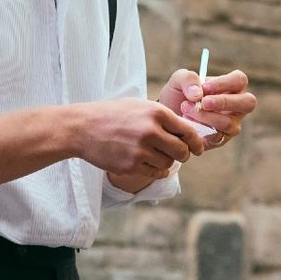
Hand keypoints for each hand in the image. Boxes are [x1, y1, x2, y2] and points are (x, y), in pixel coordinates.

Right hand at [76, 98, 204, 177]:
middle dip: (184, 155)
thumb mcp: (139, 107)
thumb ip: (163, 118)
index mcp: (156, 113)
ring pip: (169, 163)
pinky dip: (157, 171)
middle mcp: (150, 131)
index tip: (198, 148)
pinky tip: (150, 164)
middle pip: (182, 151)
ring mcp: (140, 150)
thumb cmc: (113, 115)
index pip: (188, 131)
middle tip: (181, 155)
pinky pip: (155, 173)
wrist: (82, 127)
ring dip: (167, 162)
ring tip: (157, 155)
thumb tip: (188, 133)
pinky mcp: (131, 165)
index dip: (196, 142)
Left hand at [159, 68, 255, 149]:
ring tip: (186, 110)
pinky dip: (200, 130)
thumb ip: (188, 79)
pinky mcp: (221, 139)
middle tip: (203, 103)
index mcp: (232, 85)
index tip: (205, 88)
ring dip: (205, 117)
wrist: (167, 115)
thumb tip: (198, 94)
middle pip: (248, 103)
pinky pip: (217, 137)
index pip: (239, 80)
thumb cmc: (179, 93)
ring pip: (228, 123)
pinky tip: (188, 123)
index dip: (224, 83)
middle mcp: (237, 106)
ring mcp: (232, 124)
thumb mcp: (178, 80)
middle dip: (225, 102)